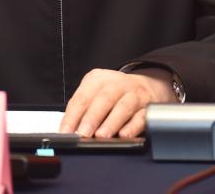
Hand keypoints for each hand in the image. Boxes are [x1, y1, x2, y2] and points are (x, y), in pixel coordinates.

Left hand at [59, 67, 175, 138]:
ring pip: (123, 107)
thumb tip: (70, 130)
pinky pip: (142, 116)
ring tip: (101, 136)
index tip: (66, 131)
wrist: (145, 84)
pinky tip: (125, 135)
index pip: (83, 97)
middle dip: (92, 117)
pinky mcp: (148, 107)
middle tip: (83, 133)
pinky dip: (133, 126)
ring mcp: (134, 95)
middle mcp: (117, 84)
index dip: (73, 115)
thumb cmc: (113, 93)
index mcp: (99, 79)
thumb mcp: (95, 93)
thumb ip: (82, 109)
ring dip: (111, 122)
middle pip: (104, 99)